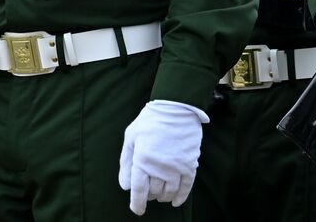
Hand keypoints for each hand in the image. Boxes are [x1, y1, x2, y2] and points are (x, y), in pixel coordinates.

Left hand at [117, 99, 207, 215]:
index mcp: (142, 160)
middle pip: (154, 192)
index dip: (137, 204)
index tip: (137, 210)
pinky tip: (176, 201)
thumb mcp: (131, 137)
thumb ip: (125, 162)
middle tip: (149, 190)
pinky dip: (181, 196)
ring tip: (161, 194)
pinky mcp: (190, 163)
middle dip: (149, 195)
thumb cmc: (150, 121)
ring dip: (164, 196)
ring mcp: (176, 166)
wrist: (176, 106)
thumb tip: (126, 186)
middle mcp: (160, 167)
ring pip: (169, 192)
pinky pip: (186, 186)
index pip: (139, 191)